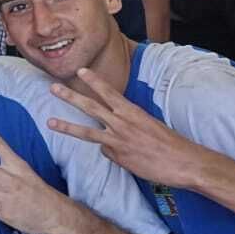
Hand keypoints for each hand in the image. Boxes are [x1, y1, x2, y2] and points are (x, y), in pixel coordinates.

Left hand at [46, 67, 209, 188]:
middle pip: (91, 107)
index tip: (80, 71)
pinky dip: (110, 153)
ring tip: (50, 122)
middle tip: (53, 88)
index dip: (93, 81)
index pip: (109, 92)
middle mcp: (122, 123)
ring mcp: (118, 141)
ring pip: (86, 132)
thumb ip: (128, 124)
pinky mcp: (118, 157)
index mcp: (132, 111)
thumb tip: (112, 131)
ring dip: (66, 126)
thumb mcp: (149, 125)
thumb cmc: (170, 143)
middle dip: (70, 96)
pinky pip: (106, 152)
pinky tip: (126, 157)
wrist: (184, 162)